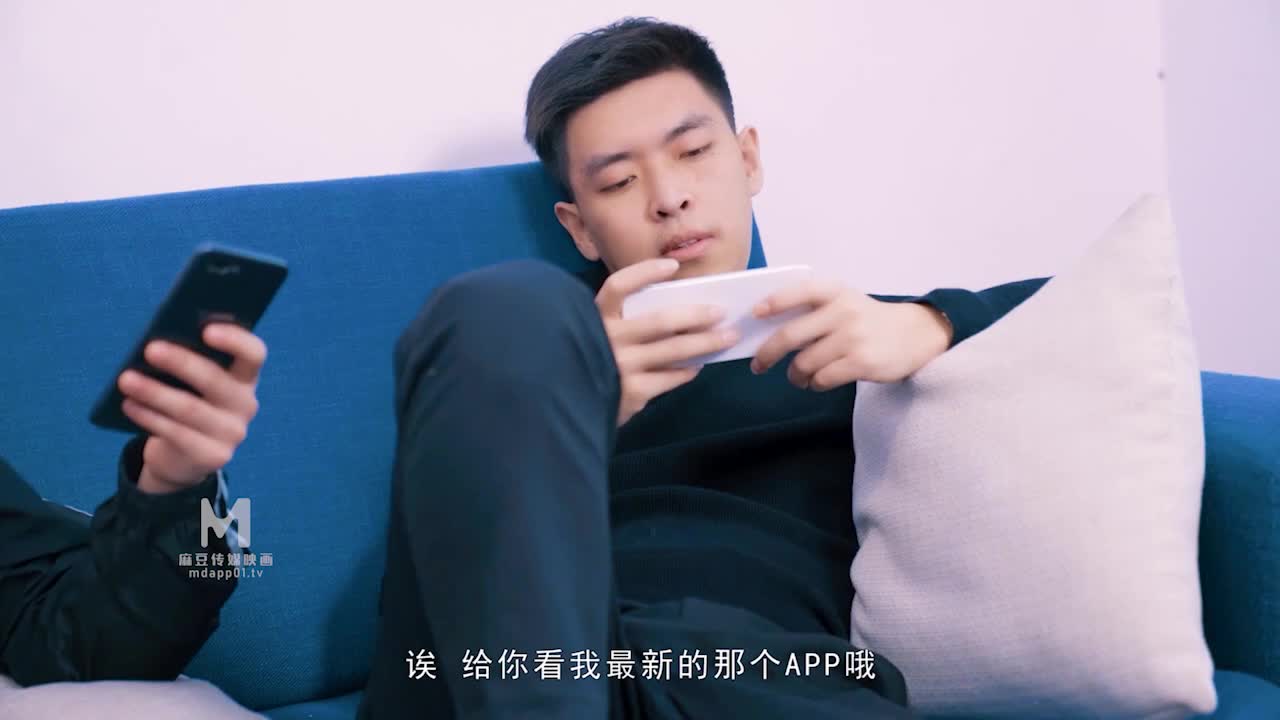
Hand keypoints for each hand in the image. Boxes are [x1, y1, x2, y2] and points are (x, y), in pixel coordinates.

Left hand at [117, 324, 266, 493]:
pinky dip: (148, 417)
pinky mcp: (212, 456)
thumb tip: (158, 344)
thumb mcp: (192, 382)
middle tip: (149, 349)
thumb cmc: (186, 402)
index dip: (235, 340)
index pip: (253, 354)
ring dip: (154, 391)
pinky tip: (129, 405)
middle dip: (182, 362)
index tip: (206, 329)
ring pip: (190, 408)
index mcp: (245, 377)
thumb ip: (189, 361)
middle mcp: (245, 404)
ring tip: (125, 379)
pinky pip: (176, 433)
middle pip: (216, 380)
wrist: (183, 456)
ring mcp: (232, 433)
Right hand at [596, 258, 739, 426]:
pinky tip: (698, 365)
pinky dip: (688, 370)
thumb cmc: (592, 361)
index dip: (644, 273)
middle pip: (660, 320)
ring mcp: (619, 366)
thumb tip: (678, 312)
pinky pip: (671, 377)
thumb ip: (623, 322)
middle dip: (696, 315)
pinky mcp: (631, 393)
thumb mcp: (596, 334)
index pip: (618, 287)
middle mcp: (606, 338)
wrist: (570, 408)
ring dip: (706, 343)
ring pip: (674, 350)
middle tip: (720, 312)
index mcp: (594, 317)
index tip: (671, 267)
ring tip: (727, 337)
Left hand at [749, 277, 952, 390]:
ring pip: (804, 363)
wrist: (916, 334)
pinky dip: (814, 384)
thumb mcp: (846, 302)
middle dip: (767, 354)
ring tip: (798, 377)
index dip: (774, 302)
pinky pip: (822, 378)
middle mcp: (843, 311)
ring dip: (795, 375)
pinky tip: (818, 382)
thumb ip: (814, 310)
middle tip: (758, 365)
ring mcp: (852, 338)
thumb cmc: (868, 320)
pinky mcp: (861, 362)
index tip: (755, 314)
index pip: (800, 291)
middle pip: (790, 335)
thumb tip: (769, 331)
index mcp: (836, 292)